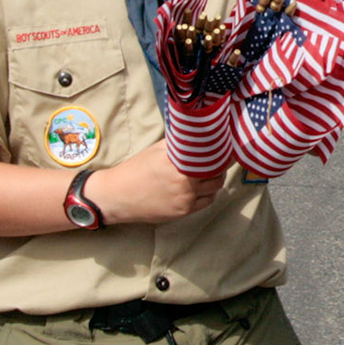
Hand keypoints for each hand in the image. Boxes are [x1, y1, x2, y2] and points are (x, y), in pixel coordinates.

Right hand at [90, 143, 225, 224]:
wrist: (116, 196)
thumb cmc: (135, 170)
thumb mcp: (156, 150)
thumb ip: (178, 143)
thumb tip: (198, 133)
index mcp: (177, 163)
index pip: (211, 156)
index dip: (222, 151)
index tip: (226, 146)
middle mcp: (184, 182)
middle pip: (217, 173)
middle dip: (221, 165)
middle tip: (220, 158)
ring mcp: (185, 199)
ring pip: (215, 188)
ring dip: (216, 179)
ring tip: (211, 172)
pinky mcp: (183, 211)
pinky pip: (206, 202)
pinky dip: (209, 193)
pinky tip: (203, 187)